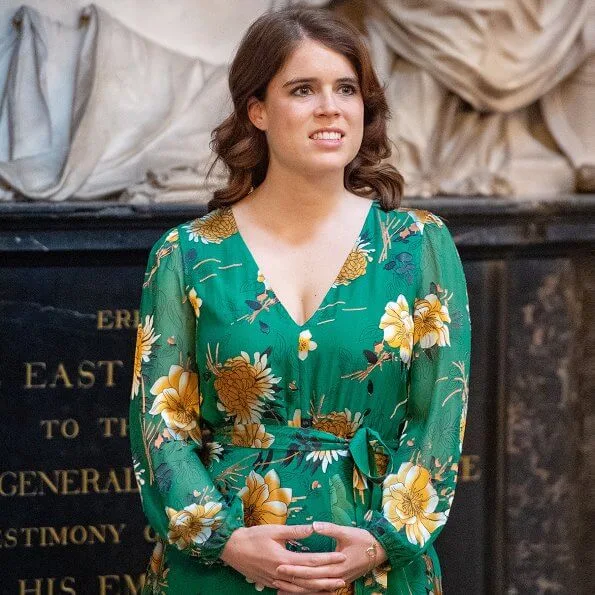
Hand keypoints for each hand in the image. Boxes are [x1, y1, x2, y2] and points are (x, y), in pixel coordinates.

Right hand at [220, 524, 347, 591]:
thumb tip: (314, 528)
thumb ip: (295, 531)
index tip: (341, 556)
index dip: (328, 559)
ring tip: (333, 587)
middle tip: (344, 577)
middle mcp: (281, 573)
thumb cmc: (253, 536)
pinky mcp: (271, 584)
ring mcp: (276, 582)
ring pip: (301, 589)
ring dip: (318, 589)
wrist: (231, 548)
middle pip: (309, 579)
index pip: (311, 561)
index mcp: (284, 559)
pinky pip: (291, 591)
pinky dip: (303, 592)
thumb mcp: (274, 530)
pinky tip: (311, 591)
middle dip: (328, 579)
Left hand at [274, 521, 387, 593]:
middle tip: (275, 578)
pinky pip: (322, 592)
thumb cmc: (363, 539)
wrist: (380, 550)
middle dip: (292, 581)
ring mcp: (339, 582)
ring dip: (298, 591)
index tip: (279, 566)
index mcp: (336, 564)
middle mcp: (337, 577)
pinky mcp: (340, 583)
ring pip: (315, 591)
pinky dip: (309, 593)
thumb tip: (313, 525)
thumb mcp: (346, 531)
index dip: (295, 568)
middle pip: (310, 582)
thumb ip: (329, 529)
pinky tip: (298, 593)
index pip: (311, 569)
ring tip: (280, 591)